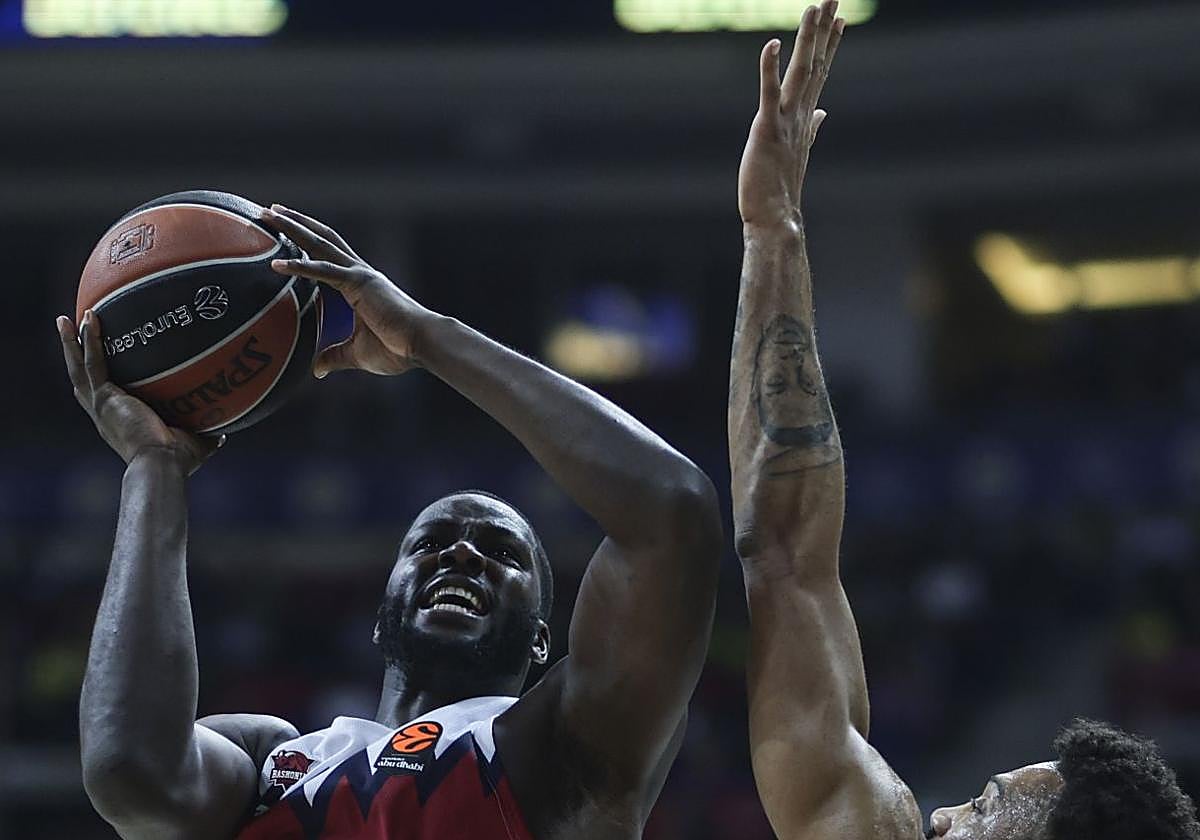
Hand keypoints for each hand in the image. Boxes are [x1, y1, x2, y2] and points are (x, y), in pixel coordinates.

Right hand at [57, 311, 221, 474]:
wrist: (162, 464)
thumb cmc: (177, 462)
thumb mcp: (194, 444)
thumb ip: (206, 434)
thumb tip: (224, 432)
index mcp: (119, 421)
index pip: (105, 394)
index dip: (99, 379)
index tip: (99, 362)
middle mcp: (104, 413)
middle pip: (82, 378)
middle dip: (74, 355)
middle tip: (68, 331)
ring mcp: (101, 404)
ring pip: (79, 368)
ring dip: (71, 343)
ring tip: (63, 320)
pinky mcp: (104, 398)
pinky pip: (94, 363)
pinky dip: (90, 340)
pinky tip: (90, 318)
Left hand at [261, 205, 435, 377]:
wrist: (423, 344)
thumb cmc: (397, 349)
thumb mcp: (357, 354)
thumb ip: (334, 357)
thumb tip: (317, 370)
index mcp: (360, 285)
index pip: (329, 256)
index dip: (308, 242)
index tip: (287, 230)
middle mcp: (359, 273)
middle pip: (321, 239)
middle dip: (295, 222)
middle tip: (269, 210)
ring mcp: (359, 275)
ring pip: (320, 243)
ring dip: (292, 227)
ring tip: (267, 214)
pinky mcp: (359, 284)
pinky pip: (323, 272)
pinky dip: (299, 267)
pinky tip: (276, 264)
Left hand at [738, 1, 843, 228]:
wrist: (776, 218)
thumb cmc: (781, 188)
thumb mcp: (799, 150)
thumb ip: (812, 127)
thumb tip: (823, 113)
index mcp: (805, 117)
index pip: (821, 72)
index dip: (830, 44)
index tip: (840, 18)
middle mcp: (800, 114)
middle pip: (815, 63)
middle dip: (823, 30)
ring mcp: (786, 121)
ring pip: (799, 72)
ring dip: (807, 39)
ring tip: (814, 8)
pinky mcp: (767, 130)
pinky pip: (768, 94)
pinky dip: (769, 69)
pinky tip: (772, 44)